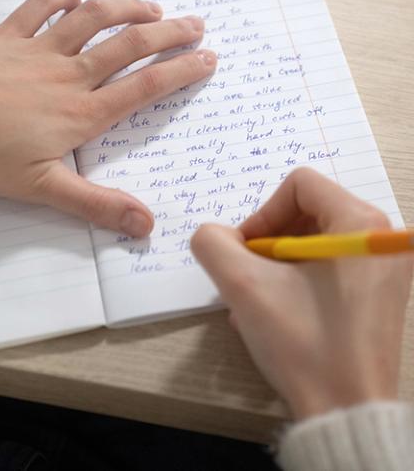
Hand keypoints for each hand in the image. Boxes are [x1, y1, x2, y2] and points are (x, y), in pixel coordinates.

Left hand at [0, 0, 215, 236]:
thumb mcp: (42, 189)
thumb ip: (96, 204)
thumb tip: (145, 225)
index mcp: (81, 113)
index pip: (144, 87)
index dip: (180, 71)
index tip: (207, 58)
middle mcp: (68, 75)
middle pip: (129, 46)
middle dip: (168, 33)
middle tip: (195, 24)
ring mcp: (39, 50)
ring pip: (93, 19)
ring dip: (126, 8)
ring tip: (152, 7)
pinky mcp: (9, 36)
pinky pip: (39, 7)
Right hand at [191, 168, 412, 418]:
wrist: (347, 412)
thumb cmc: (304, 343)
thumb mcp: (244, 287)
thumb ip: (213, 244)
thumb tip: (214, 235)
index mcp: (360, 223)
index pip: (299, 185)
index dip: (262, 213)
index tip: (245, 252)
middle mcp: (381, 237)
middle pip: (308, 212)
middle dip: (268, 241)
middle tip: (248, 276)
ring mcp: (385, 268)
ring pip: (315, 241)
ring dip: (277, 265)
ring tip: (255, 302)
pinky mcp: (381, 294)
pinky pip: (331, 267)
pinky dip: (298, 280)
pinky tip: (276, 313)